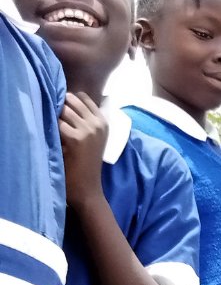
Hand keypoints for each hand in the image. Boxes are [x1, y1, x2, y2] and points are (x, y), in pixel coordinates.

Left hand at [59, 92, 107, 209]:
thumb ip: (84, 118)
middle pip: (70, 99)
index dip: (69, 101)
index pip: (81, 96)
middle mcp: (98, 124)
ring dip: (55, 117)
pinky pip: (57, 122)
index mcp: (104, 122)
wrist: (87, 188)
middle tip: (57, 123)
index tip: (64, 114)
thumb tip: (65, 97)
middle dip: (60, 107)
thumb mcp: (92, 138)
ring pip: (62, 109)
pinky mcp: (77, 138)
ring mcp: (89, 130)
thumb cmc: (85, 163)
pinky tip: (55, 140)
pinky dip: (52, 129)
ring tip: (56, 132)